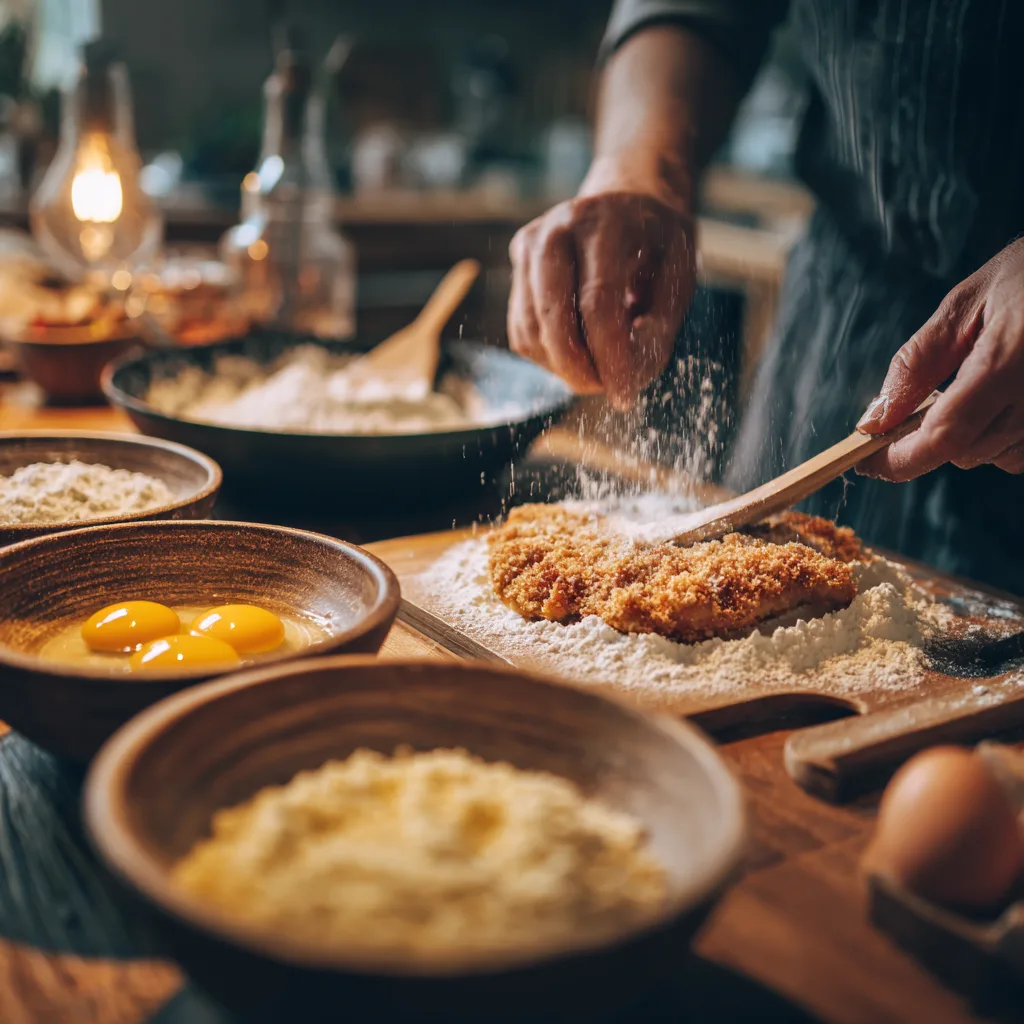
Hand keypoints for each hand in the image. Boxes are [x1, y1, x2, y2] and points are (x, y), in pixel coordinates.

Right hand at [507, 161, 696, 410]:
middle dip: (578, 369)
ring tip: (598, 371)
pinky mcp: (518, 262)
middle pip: (553, 317)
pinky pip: (521, 330)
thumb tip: (629, 372)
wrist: (627, 194)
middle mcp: (558, 227)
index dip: (610, 357)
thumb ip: (660, 323)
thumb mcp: (681, 271)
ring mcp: (531, 243)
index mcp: (607, 222)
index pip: (598, 303)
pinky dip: (547, 356)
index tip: (624, 395)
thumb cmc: (658, 239)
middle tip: (606, 390)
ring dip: (562, 368)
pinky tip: (578, 353)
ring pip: (530, 330)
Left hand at [857, 238, 1023, 479]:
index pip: (944, 436)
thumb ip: (917, 363)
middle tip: (931, 397)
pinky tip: (1009, 398)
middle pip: (967, 452)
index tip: (865, 461)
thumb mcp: (966, 303)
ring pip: (999, 458)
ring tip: (983, 385)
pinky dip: (1006, 438)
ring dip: (974, 438)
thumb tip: (874, 419)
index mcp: (1009, 361)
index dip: (899, 459)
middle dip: (933, 437)